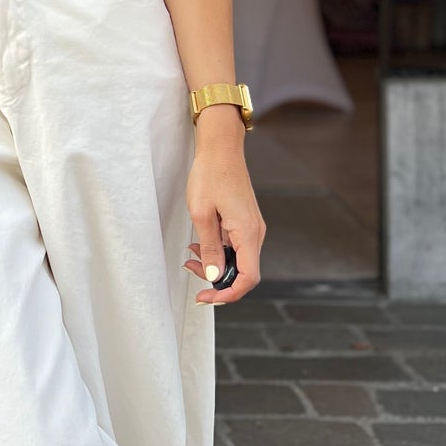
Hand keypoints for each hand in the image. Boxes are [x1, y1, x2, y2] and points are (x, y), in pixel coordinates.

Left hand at [183, 109, 263, 305]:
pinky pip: (236, 246)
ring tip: (190, 255)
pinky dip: (218, 250)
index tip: (206, 297)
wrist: (221, 148)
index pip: (248, 278)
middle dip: (216, 278)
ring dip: (215, 263)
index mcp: (248, 233)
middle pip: (242, 271)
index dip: (228, 294)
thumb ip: (210, 248)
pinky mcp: (245, 221)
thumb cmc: (209, 176)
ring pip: (238, 259)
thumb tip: (215, 276)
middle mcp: (255, 232)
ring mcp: (252, 227)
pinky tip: (199, 244)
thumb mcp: (202, 215)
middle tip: (190, 270)